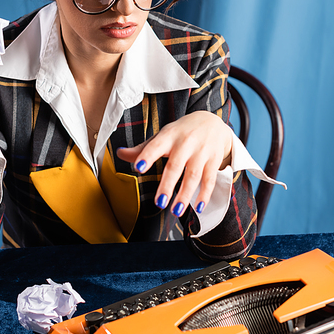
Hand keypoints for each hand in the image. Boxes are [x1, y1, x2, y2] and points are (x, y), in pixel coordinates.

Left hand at [116, 111, 232, 215]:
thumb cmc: (181, 132)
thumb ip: (142, 148)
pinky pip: (210, 179)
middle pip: (176, 165)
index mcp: (169, 136)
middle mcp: (186, 143)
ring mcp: (202, 152)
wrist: (211, 122)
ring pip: (194, 175)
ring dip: (185, 194)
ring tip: (175, 211)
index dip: (147, 156)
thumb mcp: (162, 136)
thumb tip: (119, 153)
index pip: (155, 145)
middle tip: (159, 203)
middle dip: (167, 184)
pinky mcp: (214, 160)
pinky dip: (205, 194)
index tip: (138, 168)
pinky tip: (198, 208)